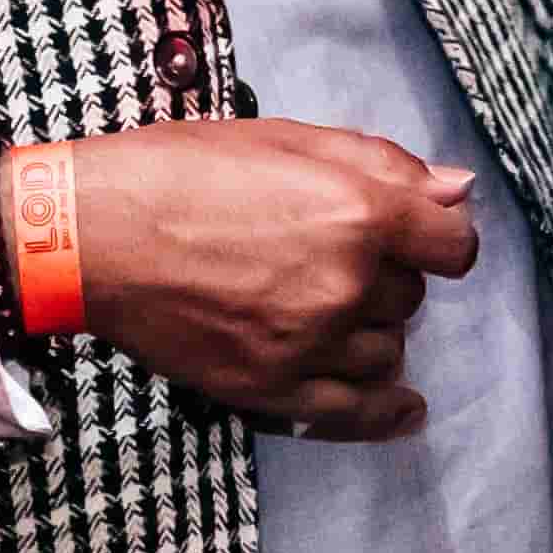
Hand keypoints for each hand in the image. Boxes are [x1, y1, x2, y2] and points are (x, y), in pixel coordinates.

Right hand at [61, 120, 484, 441]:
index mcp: (360, 212)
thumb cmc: (185, 172)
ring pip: (387, 350)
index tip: (422, 241)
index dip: (440, 240)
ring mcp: (308, 342)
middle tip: (330, 259)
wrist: (93, 235)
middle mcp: (345, 282)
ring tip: (324, 309)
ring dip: (370, 332)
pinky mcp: (268, 388)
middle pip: (411, 297)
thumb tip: (459, 190)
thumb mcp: (294, 140)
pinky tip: (404, 408)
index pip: (454, 246)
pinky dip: (385, 411)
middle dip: (386, 278)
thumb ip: (387, 166)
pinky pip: (354, 413)